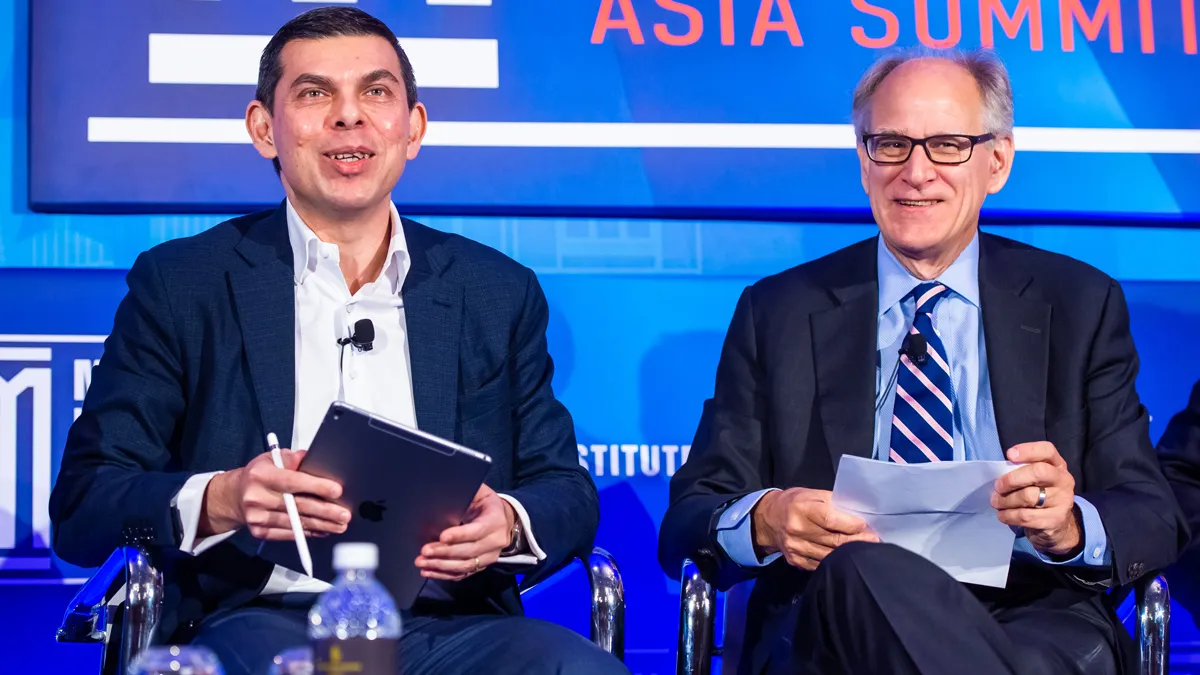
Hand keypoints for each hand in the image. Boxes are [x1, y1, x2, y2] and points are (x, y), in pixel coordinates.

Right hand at [199, 450, 349, 539]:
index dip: (316, 486)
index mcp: (261, 475)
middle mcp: (257, 497)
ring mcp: (257, 517)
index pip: (293, 481)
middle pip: (297, 506)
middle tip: (345, 514)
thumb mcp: (272, 459)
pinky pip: (288, 534)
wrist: (234, 496)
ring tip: (339, 525)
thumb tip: (311, 457)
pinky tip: (322, 530)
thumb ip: (292, 459)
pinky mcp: (259, 532)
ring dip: (321, 525)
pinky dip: (308, 533)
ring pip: (296, 523)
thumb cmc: (259, 475)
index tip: (337, 491)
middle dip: (325, 511)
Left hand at [415, 484, 515, 581]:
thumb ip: (467, 492)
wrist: (504, 519)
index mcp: (495, 520)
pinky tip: (428, 571)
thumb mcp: (480, 493)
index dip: (460, 535)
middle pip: (469, 551)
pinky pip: (463, 574)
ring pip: (465, 566)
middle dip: (445, 552)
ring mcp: (490, 556)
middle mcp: (496, 541)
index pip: (477, 530)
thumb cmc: (486, 503)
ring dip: (441, 566)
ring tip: (422, 563)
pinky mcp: (481, 566)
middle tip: (424, 551)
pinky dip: (444, 575)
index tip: (442, 536)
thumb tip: (442, 490)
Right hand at [751, 488, 878, 570]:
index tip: (866, 526)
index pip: (830, 519)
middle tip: (874, 540)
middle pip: (833, 540)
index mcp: (801, 508)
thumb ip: (834, 503)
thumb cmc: (795, 502)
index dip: (851, 524)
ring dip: (849, 553)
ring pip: (829, 555)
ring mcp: (795, 547)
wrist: (769, 519)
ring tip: (864, 550)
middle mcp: (796, 529)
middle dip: (857, 540)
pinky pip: (821, 564)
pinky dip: (835, 561)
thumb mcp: (812, 494)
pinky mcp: (796, 561)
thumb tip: (859, 513)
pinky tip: (846, 558)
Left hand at [992, 442, 1080, 556]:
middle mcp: (1064, 480)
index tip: (1009, 455)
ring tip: (996, 502)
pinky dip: (1009, 515)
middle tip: (997, 486)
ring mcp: (1063, 500)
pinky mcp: (1056, 519)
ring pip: (1028, 497)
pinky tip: (1002, 515)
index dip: (1028, 450)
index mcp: (1057, 465)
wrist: (1057, 523)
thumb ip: (1022, 470)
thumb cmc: (1039, 493)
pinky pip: (1026, 516)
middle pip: (1038, 472)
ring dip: (1006, 500)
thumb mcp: (1035, 478)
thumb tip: (999, 473)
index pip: (1048, 450)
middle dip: (1012, 479)